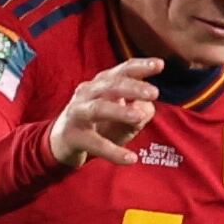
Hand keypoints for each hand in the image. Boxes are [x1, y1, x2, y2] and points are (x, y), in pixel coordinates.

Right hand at [47, 58, 162, 167]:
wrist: (62, 142)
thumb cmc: (99, 125)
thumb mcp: (123, 116)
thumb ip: (140, 110)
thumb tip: (145, 109)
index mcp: (102, 84)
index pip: (122, 71)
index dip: (140, 66)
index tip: (160, 64)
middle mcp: (88, 92)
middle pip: (111, 85)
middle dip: (133, 87)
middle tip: (154, 93)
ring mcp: (78, 113)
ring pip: (99, 109)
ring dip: (119, 112)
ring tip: (139, 118)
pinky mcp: (72, 135)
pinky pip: (94, 143)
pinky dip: (113, 151)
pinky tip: (130, 159)